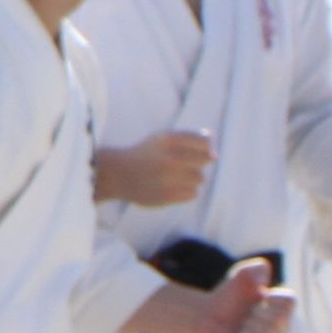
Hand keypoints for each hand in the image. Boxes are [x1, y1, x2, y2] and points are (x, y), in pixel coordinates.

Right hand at [97, 130, 213, 210]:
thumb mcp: (163, 138)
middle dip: (198, 161)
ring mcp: (169, 178)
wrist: (119, 174)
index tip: (198, 149)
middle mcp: (170, 158)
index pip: (205, 143)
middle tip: (183, 163)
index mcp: (169, 140)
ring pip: (200, 178)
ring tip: (175, 176)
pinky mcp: (167, 195)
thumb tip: (212, 141)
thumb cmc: (147, 154)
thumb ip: (189, 137)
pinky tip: (173, 186)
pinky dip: (186, 190)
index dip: (205, 146)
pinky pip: (193, 193)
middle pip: (205, 160)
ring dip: (191, 177)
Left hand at [173, 257, 293, 332]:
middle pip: (282, 321)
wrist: (206, 314)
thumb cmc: (228, 295)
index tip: (263, 295)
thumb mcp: (244, 274)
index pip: (290, 303)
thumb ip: (258, 268)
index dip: (275, 299)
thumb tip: (263, 284)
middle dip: (260, 313)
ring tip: (242, 324)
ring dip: (251, 326)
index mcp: (281, 307)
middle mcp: (279, 326)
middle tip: (249, 313)